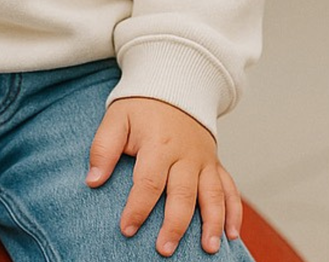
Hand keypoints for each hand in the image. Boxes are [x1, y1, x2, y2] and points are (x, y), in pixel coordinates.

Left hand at [86, 97, 242, 256]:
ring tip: (209, 250)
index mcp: (159, 143)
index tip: (126, 229)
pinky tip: (233, 235)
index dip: (137, 208)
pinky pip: (229, 188)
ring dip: (213, 223)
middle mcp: (186, 154)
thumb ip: (103, 149)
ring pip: (213, 194)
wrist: (174, 84)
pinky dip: (234, 211)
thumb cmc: (141, 106)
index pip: (149, 182)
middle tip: (164, 250)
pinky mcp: (215, 163)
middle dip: (175, 225)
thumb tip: (93, 181)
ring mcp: (204, 159)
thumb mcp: (116, 118)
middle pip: (183, 194)